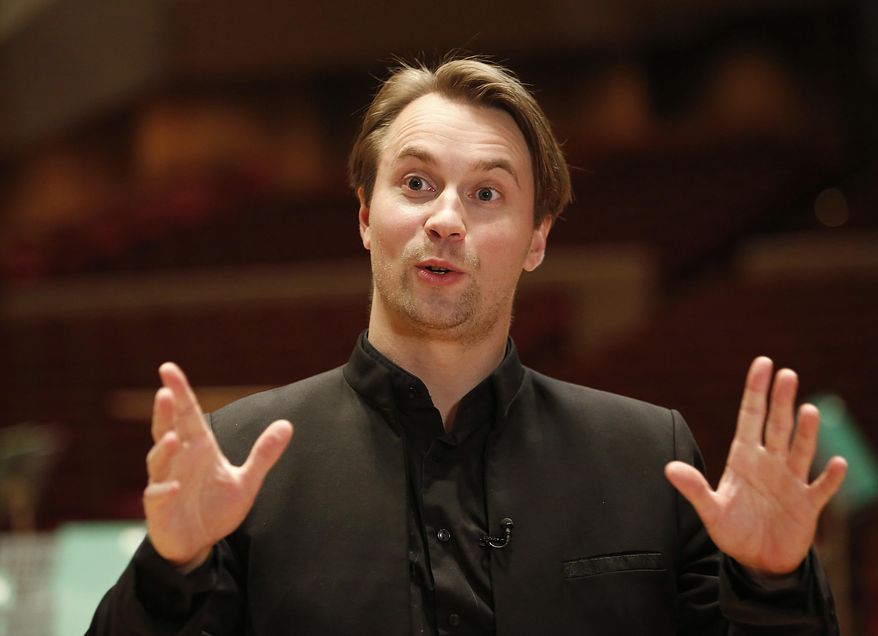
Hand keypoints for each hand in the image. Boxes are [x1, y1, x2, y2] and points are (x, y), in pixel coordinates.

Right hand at [143, 362, 292, 570]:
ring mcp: (166, 481)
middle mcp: (179, 460)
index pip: (188, 414)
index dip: (180, 391)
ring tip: (172, 437)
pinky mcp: (159, 507)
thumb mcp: (246, 481)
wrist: (198, 544)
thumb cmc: (216, 509)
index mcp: (199, 448)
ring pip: (158, 459)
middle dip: (164, 410)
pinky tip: (174, 487)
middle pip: (167, 428)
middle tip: (165, 389)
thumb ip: (263, 454)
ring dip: (163, 449)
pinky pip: (157, 495)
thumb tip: (287, 424)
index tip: (169, 368)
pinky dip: (164, 490)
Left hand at [665, 357, 846, 574]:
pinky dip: (830, 478)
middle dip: (781, 401)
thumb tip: (668, 468)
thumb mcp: (711, 510)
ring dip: (805, 432)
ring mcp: (791, 483)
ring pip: (800, 451)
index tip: (763, 363)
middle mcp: (769, 464)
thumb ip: (693, 489)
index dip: (755, 390)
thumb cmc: (733, 530)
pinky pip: (821, 488)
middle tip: (787, 374)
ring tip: (808, 410)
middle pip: (777, 426)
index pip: (750, 416)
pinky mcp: (808, 506)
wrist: (757, 560)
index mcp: (744, 458)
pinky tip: (837, 463)